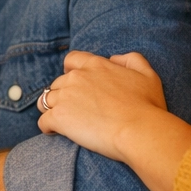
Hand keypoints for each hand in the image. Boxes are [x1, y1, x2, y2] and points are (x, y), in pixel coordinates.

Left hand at [37, 51, 169, 160]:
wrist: (139, 130)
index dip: (70, 71)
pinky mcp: (59, 117)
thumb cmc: (148, 106)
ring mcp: (65, 96)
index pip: (71, 60)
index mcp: (95, 65)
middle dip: (63, 94)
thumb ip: (132, 59)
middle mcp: (76, 77)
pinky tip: (55, 133)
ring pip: (45, 100)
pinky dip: (47, 127)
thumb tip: (114, 58)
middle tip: (74, 109)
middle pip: (57, 83)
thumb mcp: (148, 75)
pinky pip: (43, 121)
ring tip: (62, 122)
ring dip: (52, 109)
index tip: (74, 83)